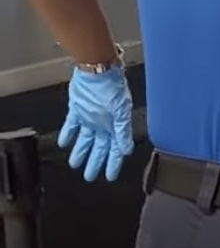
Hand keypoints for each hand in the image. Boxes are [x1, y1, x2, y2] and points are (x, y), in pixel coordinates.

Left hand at [59, 67, 133, 181]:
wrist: (97, 71)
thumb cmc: (112, 87)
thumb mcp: (121, 112)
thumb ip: (123, 132)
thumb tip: (127, 149)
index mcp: (115, 125)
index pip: (114, 149)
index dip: (112, 163)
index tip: (109, 176)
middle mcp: (103, 123)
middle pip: (99, 148)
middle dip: (95, 162)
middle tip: (90, 176)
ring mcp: (89, 117)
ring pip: (85, 140)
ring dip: (80, 152)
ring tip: (75, 164)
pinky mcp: (77, 109)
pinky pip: (71, 125)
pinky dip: (67, 134)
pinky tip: (63, 143)